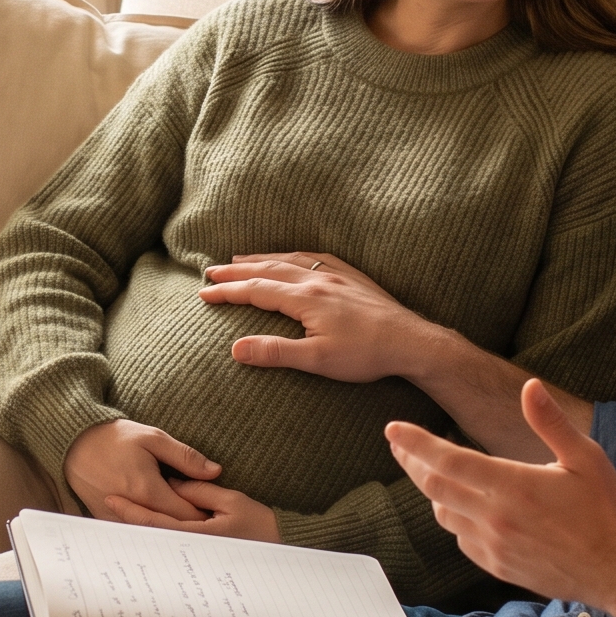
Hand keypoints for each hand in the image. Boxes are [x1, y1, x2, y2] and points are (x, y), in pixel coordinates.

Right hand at [66, 418, 217, 523]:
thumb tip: (216, 471)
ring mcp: (117, 518)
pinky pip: (134, 533)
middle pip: (172, 530)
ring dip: (170, 530)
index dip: (205, 516)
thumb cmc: (115, 438)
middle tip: (208, 520)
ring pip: (153, 536)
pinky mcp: (106, 521)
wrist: (74, 444)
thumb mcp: (153, 438)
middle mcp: (132, 510)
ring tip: (187, 524)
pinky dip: (149, 530)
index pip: (187, 516)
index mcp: (148, 490)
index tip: (216, 511)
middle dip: (192, 527)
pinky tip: (159, 521)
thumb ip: (186, 457)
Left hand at [109, 478, 281, 543]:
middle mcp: (193, 552)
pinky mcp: (199, 560)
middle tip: (102, 510)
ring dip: (135, 533)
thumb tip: (172, 484)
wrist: (282, 547)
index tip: (111, 499)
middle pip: (150, 539)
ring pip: (157, 546)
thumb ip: (199, 491)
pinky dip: (151, 539)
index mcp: (199, 536)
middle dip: (125, 525)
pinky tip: (137, 530)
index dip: (131, 511)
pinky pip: (169, 549)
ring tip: (111, 519)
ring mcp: (194, 559)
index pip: (156, 523)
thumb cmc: (260, 524)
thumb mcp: (232, 500)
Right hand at [200, 252, 444, 384]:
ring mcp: (337, 276)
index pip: (256, 290)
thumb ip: (275, 352)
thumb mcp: (317, 360)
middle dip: (236, 270)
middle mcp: (318, 280)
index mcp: (305, 298)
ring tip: (241, 258)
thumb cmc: (366, 355)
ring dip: (262, 258)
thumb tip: (235, 348)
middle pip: (268, 269)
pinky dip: (295, 255)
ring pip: (291, 260)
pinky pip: (316, 258)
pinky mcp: (353, 279)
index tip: (203, 293)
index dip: (227, 290)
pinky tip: (293, 258)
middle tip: (211, 271)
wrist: (412, 342)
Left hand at [388, 379, 615, 616]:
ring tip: (428, 471)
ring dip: (431, 490)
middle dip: (410, 462)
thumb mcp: (585, 457)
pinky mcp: (497, 567)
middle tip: (399, 445)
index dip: (414, 443)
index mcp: (512, 486)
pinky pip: (460, 538)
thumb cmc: (606, 510)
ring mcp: (493, 547)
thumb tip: (530, 387)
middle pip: (432, 486)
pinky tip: (460, 506)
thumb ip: (551, 422)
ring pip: (443, 513)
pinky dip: (452, 518)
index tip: (392, 428)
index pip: (447, 460)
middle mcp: (495, 518)